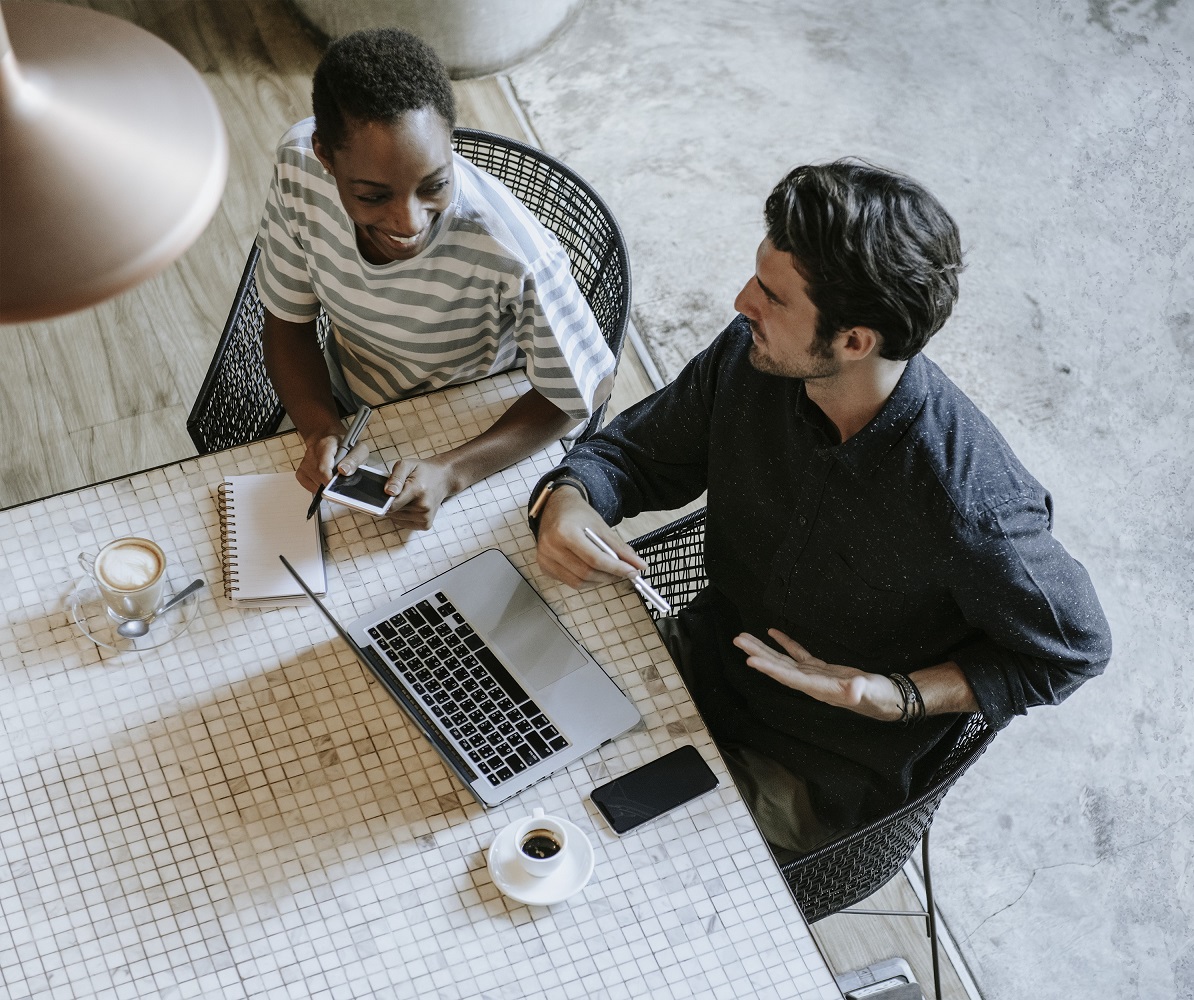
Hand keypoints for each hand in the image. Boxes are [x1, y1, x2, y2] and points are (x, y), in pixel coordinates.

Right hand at [295, 425, 369, 493]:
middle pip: (319, 478)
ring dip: (326, 484)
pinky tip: (325, 479)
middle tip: (341, 480)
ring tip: (334, 476)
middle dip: (332, 483)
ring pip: (315, 483)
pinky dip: (318, 487)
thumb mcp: (359, 449)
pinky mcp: (301, 471)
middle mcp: (311, 453)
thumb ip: (354, 459)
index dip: (330, 481)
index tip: (337, 487)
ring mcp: (305, 463)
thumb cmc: (346, 445)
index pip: (323, 468)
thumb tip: (344, 471)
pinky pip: (309, 486)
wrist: (330, 438)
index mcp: (325, 445)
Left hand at [383, 457, 456, 529]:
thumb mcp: (406, 465)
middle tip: (399, 491)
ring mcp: (425, 517)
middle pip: (392, 512)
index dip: (383, 501)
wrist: (442, 479)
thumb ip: (395, 478)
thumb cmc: (423, 471)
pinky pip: (403, 523)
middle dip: (390, 502)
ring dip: (396, 509)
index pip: (391, 505)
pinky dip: (401, 516)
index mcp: (417, 490)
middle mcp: (423, 506)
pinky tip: (409, 506)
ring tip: (406, 497)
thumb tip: (388, 492)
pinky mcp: (425, 525)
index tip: (381, 496)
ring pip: (396, 518)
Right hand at [536, 486, 646, 588]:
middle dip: (609, 576)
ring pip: (578, 582)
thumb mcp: (601, 526)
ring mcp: (545, 559)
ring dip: (599, 580)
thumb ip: (619, 548)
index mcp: (565, 532)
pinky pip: (570, 582)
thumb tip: (639, 565)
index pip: (594, 558)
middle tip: (624, 572)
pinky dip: (586, 580)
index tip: (633, 572)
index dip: (616, 568)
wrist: (555, 508)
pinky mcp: (544, 567)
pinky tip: (592, 570)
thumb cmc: (578, 515)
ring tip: (609, 572)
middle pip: (586, 572)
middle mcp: (551, 547)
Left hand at [733, 629, 901, 720]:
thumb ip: (859, 690)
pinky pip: (797, 654)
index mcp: (817, 687)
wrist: (885, 698)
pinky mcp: (820, 668)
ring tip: (745, 637)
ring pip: (783, 660)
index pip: (788, 676)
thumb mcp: (869, 692)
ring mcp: (813, 675)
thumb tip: (854, 689)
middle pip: (778, 667)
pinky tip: (773, 634)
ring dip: (764, 648)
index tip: (750, 659)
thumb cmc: (877, 696)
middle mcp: (809, 682)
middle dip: (757, 653)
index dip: (769, 668)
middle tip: (738, 640)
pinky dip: (785, 644)